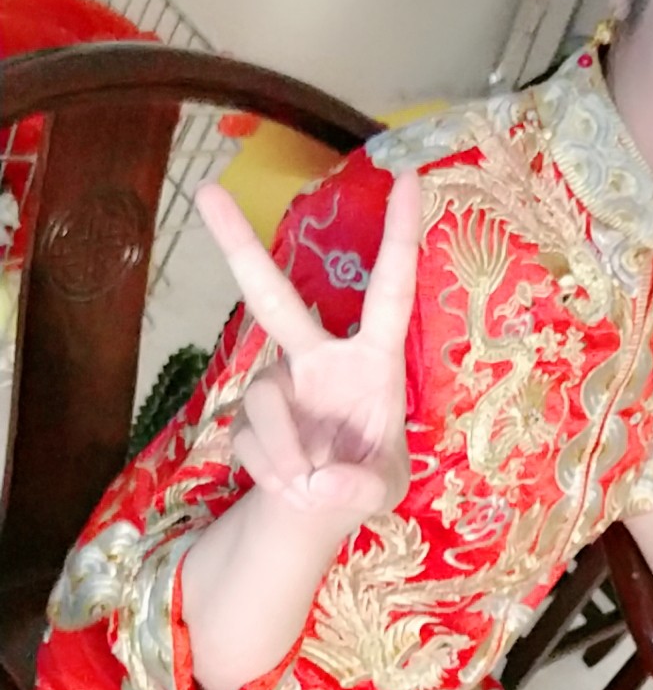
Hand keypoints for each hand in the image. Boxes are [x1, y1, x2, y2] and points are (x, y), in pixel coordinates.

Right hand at [196, 173, 420, 528]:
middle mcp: (319, 358)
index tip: (409, 174)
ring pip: (264, 399)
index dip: (400, 235)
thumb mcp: (383, 490)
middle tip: (207, 191)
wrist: (316, 515)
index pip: (390, 288)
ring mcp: (277, 384)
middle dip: (239, 244)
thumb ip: (362, 487)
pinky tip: (291, 488)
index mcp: (372, 359)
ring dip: (285, 450)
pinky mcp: (245, 417)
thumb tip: (317, 479)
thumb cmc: (364, 479)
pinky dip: (273, 472)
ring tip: (309, 486)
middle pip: (273, 296)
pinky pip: (251, 440)